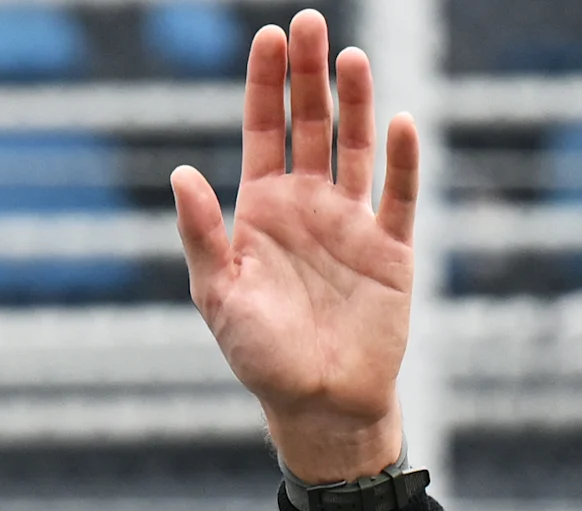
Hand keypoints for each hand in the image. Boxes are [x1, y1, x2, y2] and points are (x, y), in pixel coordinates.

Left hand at [171, 10, 413, 484]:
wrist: (316, 402)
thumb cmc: (258, 354)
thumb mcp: (218, 293)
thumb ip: (202, 233)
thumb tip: (180, 173)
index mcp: (260, 212)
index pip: (263, 133)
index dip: (264, 87)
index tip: (267, 39)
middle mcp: (306, 207)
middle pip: (309, 126)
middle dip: (308, 76)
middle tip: (308, 23)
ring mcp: (351, 223)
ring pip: (353, 148)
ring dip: (354, 104)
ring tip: (351, 57)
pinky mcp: (390, 249)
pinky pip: (399, 196)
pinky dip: (401, 161)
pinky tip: (397, 124)